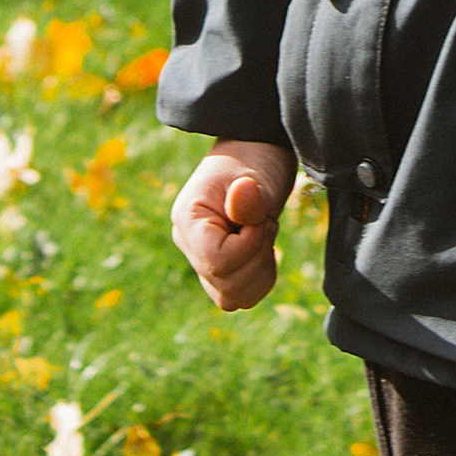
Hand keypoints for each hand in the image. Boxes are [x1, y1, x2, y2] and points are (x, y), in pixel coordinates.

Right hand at [171, 139, 296, 310]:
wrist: (257, 158)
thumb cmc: (254, 162)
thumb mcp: (255, 174)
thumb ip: (249, 195)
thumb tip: (243, 195)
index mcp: (188, 221)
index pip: (216, 261)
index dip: (249, 246)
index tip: (262, 219)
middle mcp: (189, 246)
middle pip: (225, 285)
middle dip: (257, 257)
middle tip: (266, 223)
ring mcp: (202, 262)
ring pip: (232, 298)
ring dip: (260, 271)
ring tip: (263, 234)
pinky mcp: (220, 273)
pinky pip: (241, 298)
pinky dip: (261, 280)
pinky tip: (264, 251)